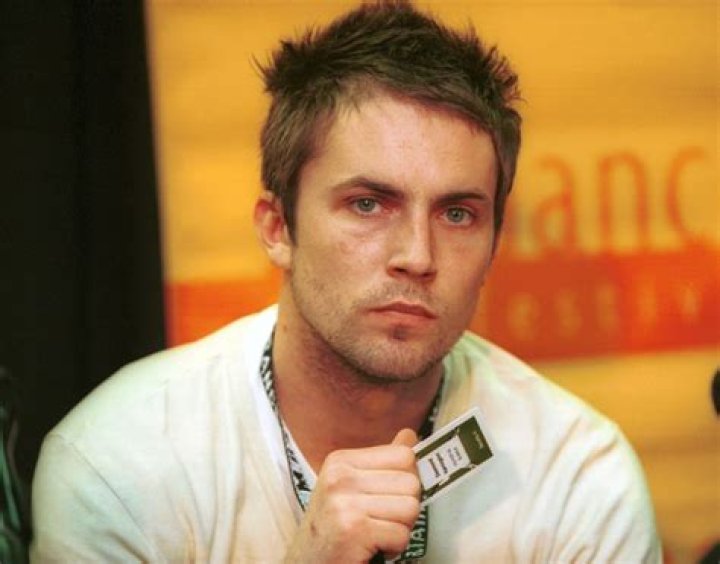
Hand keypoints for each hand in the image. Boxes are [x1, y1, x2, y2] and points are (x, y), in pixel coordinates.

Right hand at [284, 429, 420, 563]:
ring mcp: (345, 502)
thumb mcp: (350, 487)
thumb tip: (409, 435)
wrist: (307, 563)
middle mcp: (340, 477)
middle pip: (411, 482)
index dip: (407, 479)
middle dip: (405, 507)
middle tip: (382, 520)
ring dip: (400, 528)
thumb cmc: (331, 528)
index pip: (403, 455)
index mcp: (341, 461)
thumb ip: (382, 462)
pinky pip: (401, 535)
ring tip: (377, 533)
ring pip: (410, 508)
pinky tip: (373, 547)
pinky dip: (394, 548)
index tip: (390, 496)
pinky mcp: (354, 530)